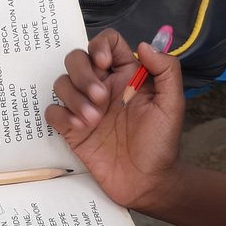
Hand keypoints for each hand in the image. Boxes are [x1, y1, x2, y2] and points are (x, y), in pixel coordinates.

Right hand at [45, 29, 184, 210]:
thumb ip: (166, 70)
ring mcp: (85, 107)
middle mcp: (103, 86)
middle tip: (101, 99)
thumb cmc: (161, 143)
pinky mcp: (72, 129)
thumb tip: (145, 45)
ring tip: (93, 121)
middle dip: (83, 74)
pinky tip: (79, 128)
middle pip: (77, 58)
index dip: (100, 45)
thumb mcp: (173, 104)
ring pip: (62, 82)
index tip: (104, 63)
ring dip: (74, 97)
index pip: (107, 43)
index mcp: (127, 75)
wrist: (147, 182)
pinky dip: (61, 115)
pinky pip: (52, 110)